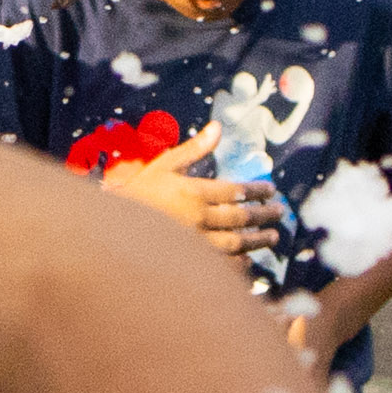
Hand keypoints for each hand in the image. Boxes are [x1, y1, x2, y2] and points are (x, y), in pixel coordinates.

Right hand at [115, 153, 277, 273]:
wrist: (111, 226)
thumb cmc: (139, 191)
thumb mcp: (164, 165)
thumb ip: (194, 149)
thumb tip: (218, 127)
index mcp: (193, 192)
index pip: (236, 190)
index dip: (257, 190)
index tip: (270, 190)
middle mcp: (197, 218)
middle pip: (241, 217)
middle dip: (264, 215)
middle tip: (280, 213)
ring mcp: (194, 243)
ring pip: (236, 243)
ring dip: (258, 240)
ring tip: (272, 237)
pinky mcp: (188, 262)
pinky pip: (221, 265)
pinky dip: (239, 263)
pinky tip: (249, 260)